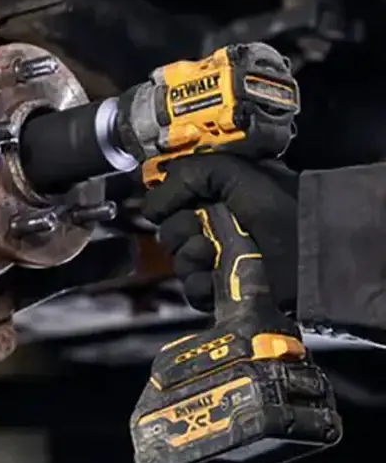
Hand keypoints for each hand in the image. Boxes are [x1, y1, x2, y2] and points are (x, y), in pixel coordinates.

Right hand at [140, 154, 298, 313]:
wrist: (311, 255)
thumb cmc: (282, 208)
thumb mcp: (236, 172)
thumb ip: (189, 173)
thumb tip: (151, 203)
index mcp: (217, 195)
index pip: (170, 199)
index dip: (166, 203)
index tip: (174, 204)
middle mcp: (216, 225)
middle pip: (169, 231)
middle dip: (178, 231)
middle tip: (200, 230)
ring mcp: (219, 260)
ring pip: (178, 262)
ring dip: (188, 258)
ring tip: (211, 254)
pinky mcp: (222, 291)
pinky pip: (192, 289)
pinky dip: (198, 285)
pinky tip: (213, 278)